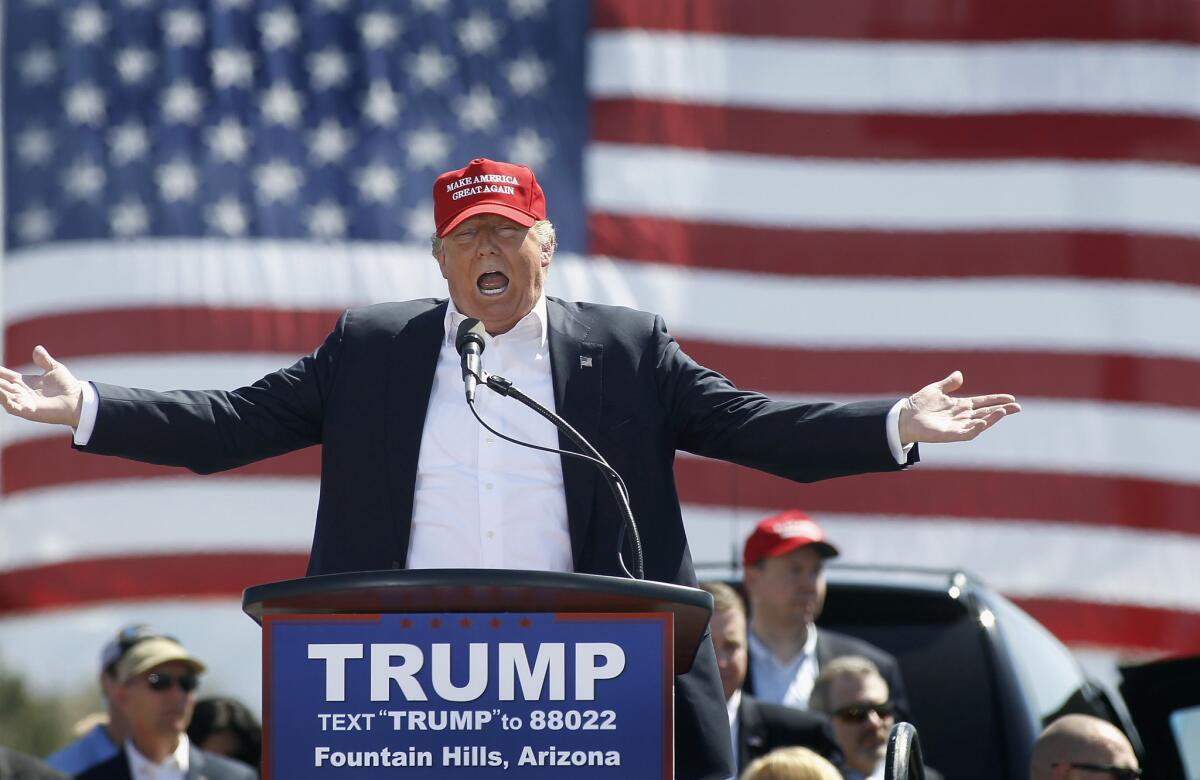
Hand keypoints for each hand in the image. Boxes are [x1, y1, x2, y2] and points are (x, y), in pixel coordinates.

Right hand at [0, 346, 84, 427]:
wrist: (79, 401)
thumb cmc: (67, 386)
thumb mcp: (54, 369)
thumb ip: (44, 360)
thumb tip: (37, 348)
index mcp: (24, 383)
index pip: (4, 375)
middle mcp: (20, 393)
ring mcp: (22, 402)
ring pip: (1, 395)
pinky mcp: (28, 411)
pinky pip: (11, 406)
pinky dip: (3, 399)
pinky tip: (0, 391)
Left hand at [898, 371, 1019, 444]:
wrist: (904, 417)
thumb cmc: (919, 404)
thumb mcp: (935, 390)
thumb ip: (948, 384)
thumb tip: (959, 374)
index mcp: (960, 405)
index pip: (983, 402)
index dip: (996, 400)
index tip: (1011, 398)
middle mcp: (962, 416)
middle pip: (987, 413)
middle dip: (1002, 410)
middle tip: (1017, 407)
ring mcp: (957, 426)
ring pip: (980, 423)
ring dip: (992, 418)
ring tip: (1003, 412)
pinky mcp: (950, 434)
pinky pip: (966, 433)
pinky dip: (975, 429)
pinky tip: (983, 423)